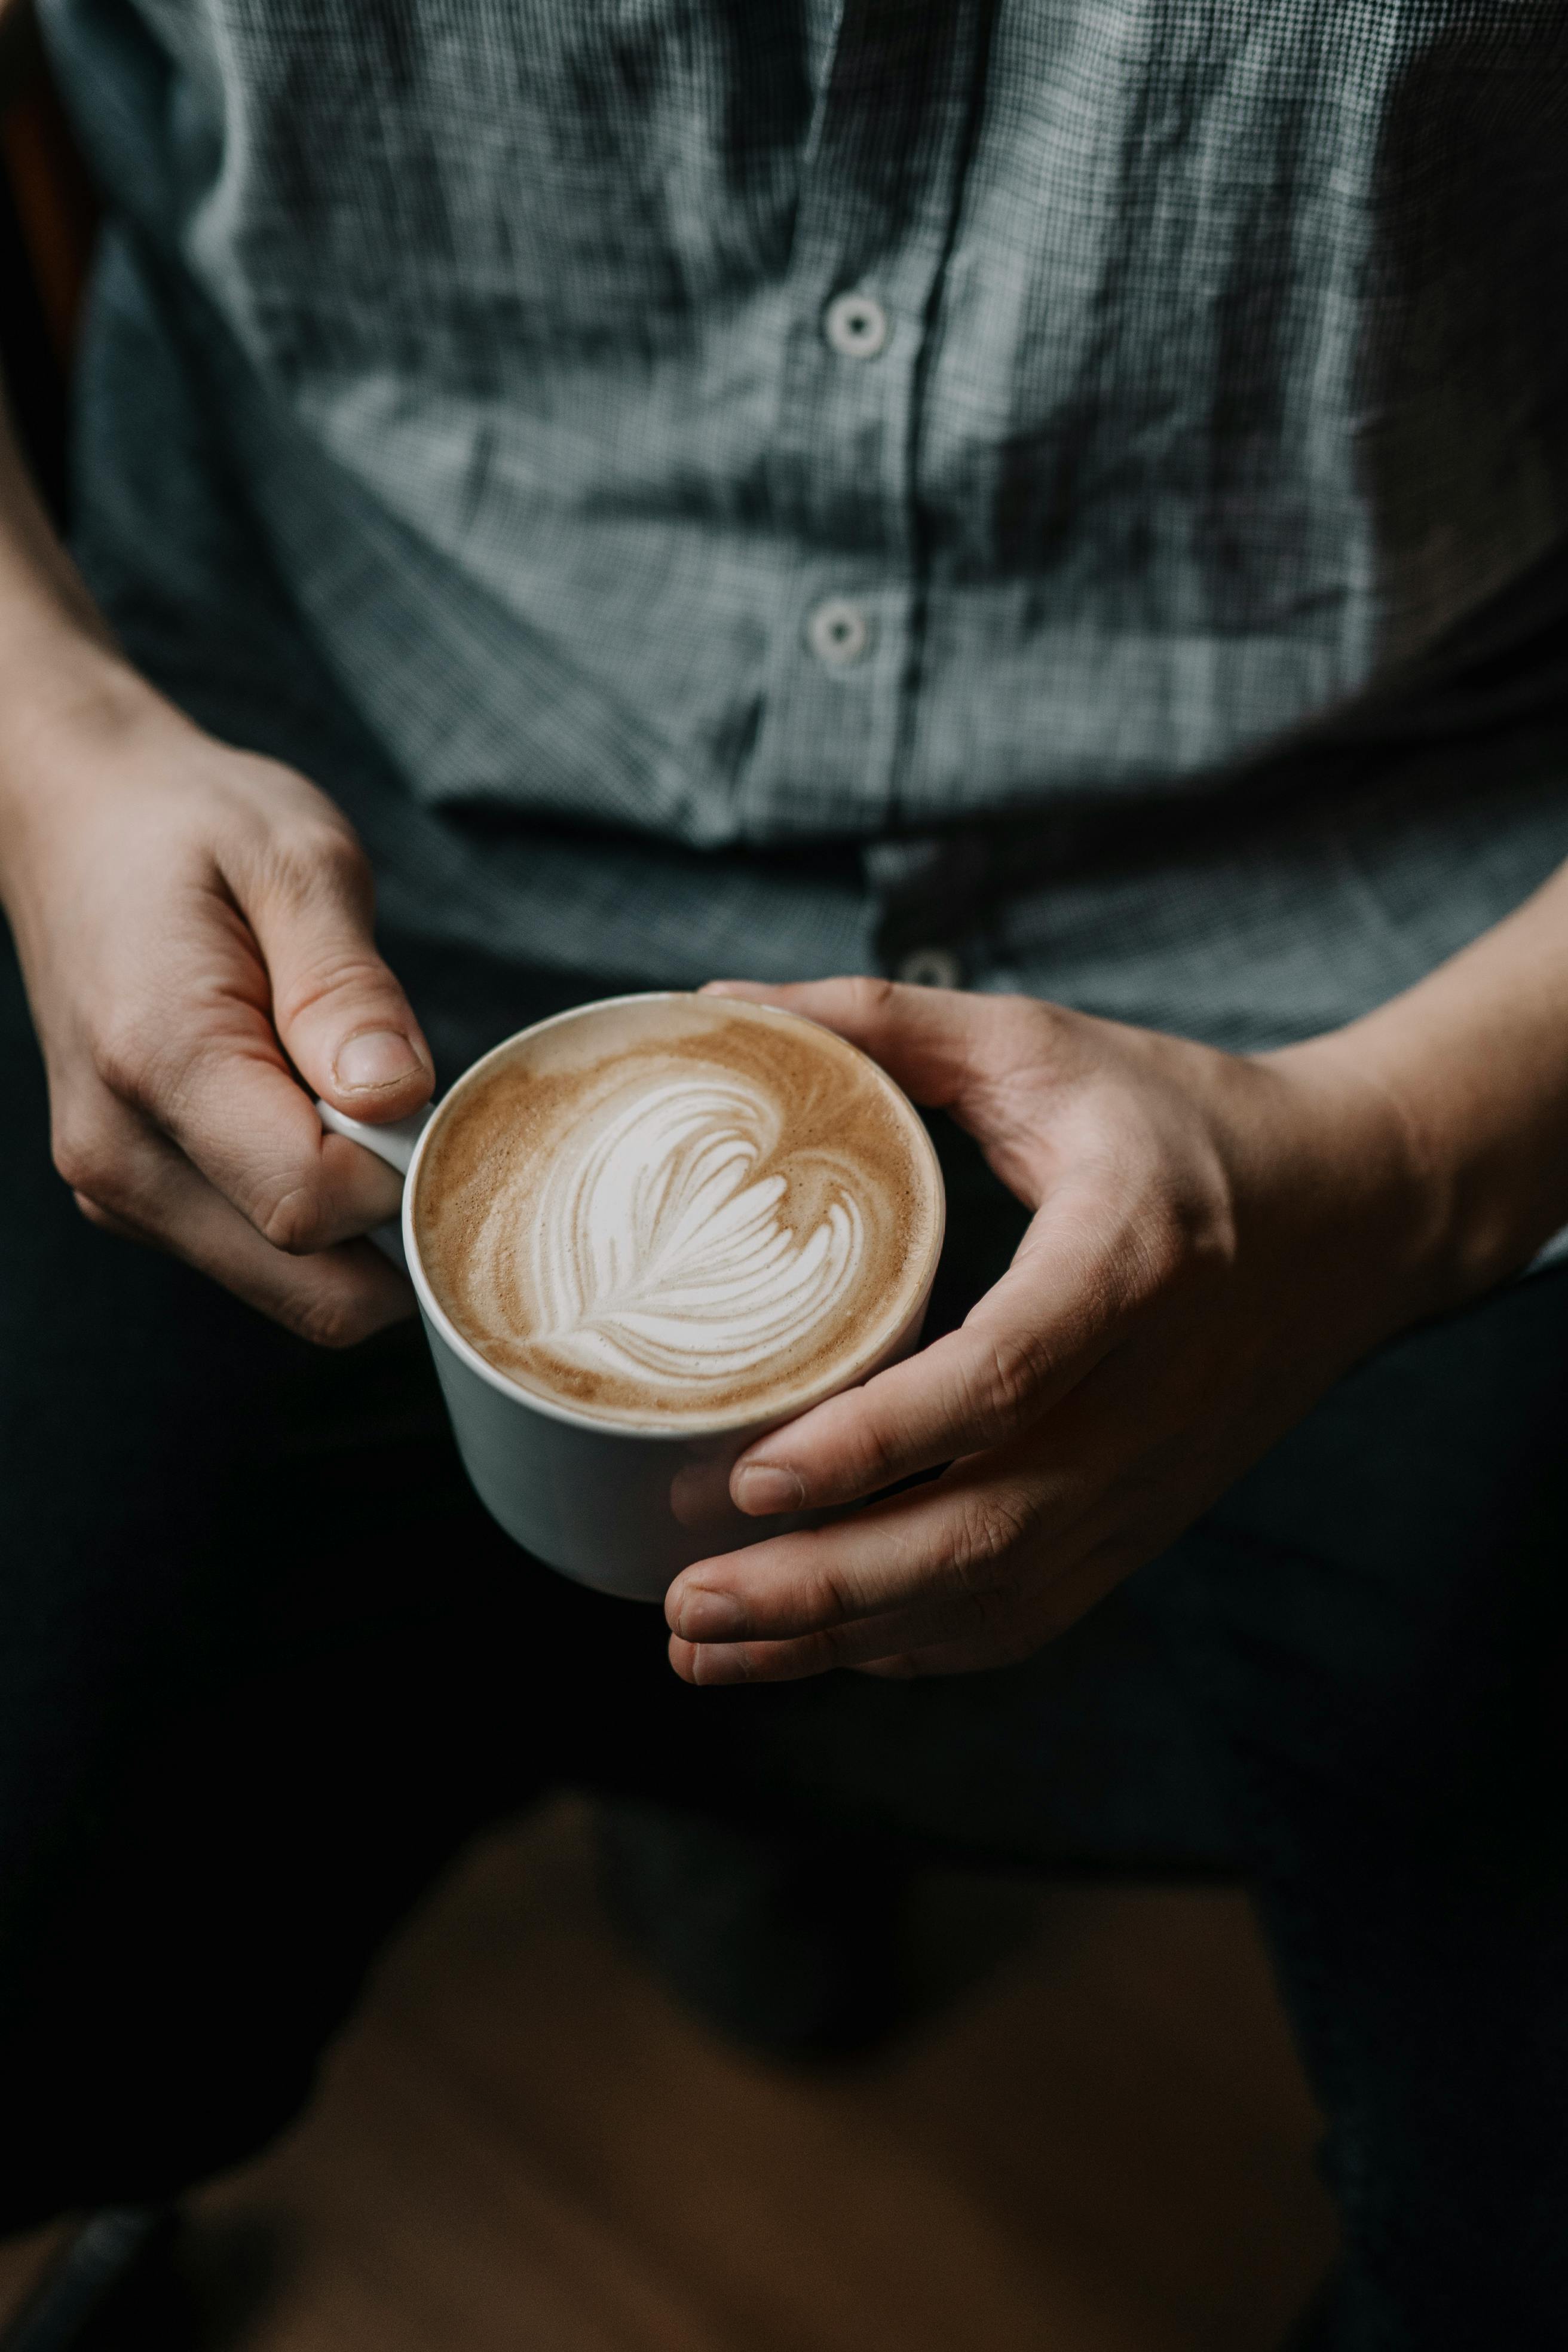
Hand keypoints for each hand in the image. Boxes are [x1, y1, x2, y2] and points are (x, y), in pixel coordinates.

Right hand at [0, 674, 432, 1343]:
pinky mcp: (137, 1203)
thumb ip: (348, 987)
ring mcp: (119, 1190)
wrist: (79, 823)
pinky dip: (320, 1221)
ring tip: (350, 1098)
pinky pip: (266, 1263)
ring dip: (360, 1226)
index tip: (422, 1088)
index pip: (312, 1205)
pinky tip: (314, 1120)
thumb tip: (396, 1098)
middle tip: (413, 1111)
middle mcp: (120, 1152)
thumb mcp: (297, 861)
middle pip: (311, 1288)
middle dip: (396, 1226)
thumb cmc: (195, 830)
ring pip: (297, 1291)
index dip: (403, 1170)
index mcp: (156, 1059)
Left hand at [665, 977, 1448, 1681]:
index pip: (1005, 1374)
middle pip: (987, 1528)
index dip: (876, 1437)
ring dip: (845, 1637)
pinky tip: (810, 1646)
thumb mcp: (1045, 1045)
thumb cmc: (1187, 1120)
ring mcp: (1152, 1479)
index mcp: (1133, 1255)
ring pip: (995, 1596)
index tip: (753, 1469)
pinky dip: (913, 1645)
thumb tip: (723, 1007)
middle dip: (826, 1584)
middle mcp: (1150, 1395)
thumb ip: (885, 1022)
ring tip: (702, 1643)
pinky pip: (1025, 1614)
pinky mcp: (1145, 1523)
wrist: (1356, 1213)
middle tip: (684, 1599)